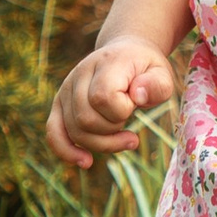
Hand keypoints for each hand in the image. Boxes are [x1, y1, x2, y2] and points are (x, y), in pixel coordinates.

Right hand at [45, 37, 178, 168]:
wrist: (126, 53)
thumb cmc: (145, 69)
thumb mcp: (162, 73)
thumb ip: (157, 86)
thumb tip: (137, 96)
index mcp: (106, 63)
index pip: (103, 97)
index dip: (122, 111)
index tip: (135, 104)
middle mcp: (80, 73)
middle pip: (86, 118)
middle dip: (113, 130)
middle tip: (129, 119)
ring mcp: (66, 89)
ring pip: (74, 130)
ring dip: (102, 142)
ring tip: (124, 136)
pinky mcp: (60, 103)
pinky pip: (54, 132)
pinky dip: (67, 151)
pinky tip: (86, 162)